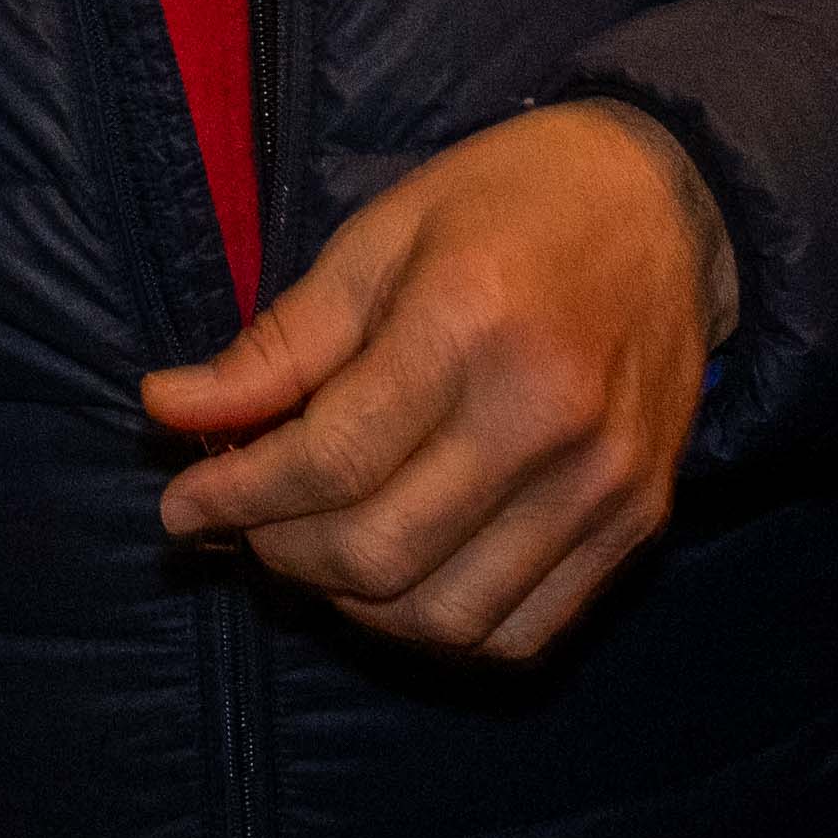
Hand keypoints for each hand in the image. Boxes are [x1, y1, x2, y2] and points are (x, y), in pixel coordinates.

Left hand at [134, 103, 732, 660]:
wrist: (670, 207)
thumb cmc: (509, 203)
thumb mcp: (379, 236)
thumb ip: (281, 342)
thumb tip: (168, 412)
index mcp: (471, 322)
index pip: (329, 461)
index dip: (234, 497)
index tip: (181, 506)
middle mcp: (547, 416)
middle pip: (377, 552)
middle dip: (279, 553)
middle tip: (242, 522)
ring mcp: (603, 484)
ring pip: (443, 616)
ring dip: (349, 605)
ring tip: (312, 549)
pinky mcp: (638, 524)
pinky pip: (521, 634)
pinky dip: (439, 628)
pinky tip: (399, 576)